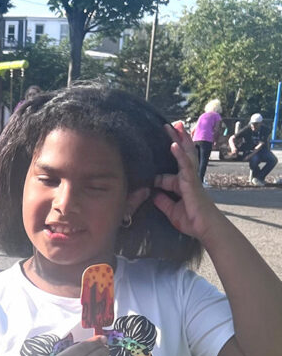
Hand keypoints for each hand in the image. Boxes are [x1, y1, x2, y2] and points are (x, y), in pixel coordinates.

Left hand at [153, 124, 226, 241]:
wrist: (207, 229)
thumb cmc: (193, 220)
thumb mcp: (171, 210)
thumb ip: (162, 202)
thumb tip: (153, 194)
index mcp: (182, 185)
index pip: (167, 175)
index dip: (157, 177)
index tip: (149, 174)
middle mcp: (187, 178)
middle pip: (181, 155)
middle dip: (176, 140)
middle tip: (171, 125)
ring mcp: (191, 178)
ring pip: (185, 155)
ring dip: (179, 139)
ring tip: (175, 126)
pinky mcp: (192, 181)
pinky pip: (185, 165)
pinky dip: (179, 154)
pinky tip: (174, 144)